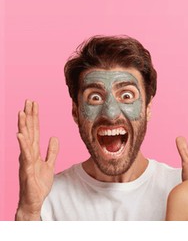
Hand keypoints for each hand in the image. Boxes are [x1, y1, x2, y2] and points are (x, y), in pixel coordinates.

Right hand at [16, 100, 58, 220]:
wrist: (34, 200)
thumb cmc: (39, 183)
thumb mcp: (49, 164)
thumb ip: (51, 151)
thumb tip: (54, 137)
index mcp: (33, 151)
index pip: (34, 130)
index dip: (35, 117)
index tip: (34, 104)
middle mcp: (28, 153)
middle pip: (29, 131)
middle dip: (29, 116)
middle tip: (28, 101)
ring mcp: (26, 160)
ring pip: (25, 140)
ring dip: (23, 126)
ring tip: (22, 112)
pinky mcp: (27, 169)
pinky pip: (25, 155)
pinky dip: (23, 144)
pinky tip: (21, 135)